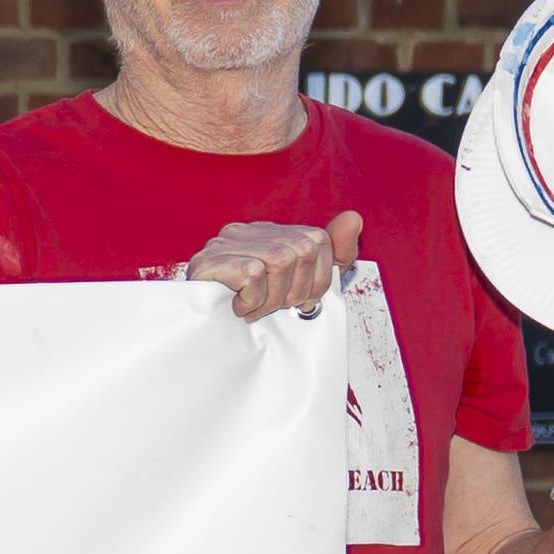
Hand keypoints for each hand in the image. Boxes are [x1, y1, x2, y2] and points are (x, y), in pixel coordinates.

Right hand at [181, 208, 362, 321]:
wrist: (199, 334)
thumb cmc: (248, 309)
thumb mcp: (304, 283)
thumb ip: (334, 253)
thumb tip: (354, 219)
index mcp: (271, 233)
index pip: (319, 241)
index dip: (318, 279)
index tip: (299, 299)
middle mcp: (249, 230)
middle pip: (304, 250)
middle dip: (296, 290)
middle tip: (274, 306)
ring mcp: (227, 242)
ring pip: (281, 261)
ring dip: (272, 299)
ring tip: (254, 307)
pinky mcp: (210, 260)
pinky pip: (253, 274)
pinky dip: (252, 300)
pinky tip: (238, 305)